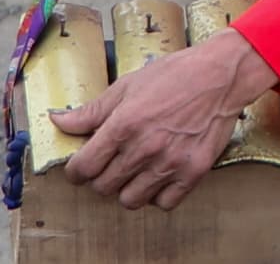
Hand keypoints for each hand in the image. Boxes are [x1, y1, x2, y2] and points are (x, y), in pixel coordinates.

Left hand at [53, 26, 274, 208]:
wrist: (220, 76)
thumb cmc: (173, 75)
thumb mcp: (126, 85)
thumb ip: (91, 110)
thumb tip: (59, 120)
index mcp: (123, 125)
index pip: (84, 168)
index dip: (76, 171)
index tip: (80, 167)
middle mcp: (144, 149)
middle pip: (104, 187)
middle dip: (100, 178)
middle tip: (110, 164)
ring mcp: (169, 164)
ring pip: (131, 201)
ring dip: (127, 189)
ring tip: (134, 172)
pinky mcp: (193, 173)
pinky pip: (164, 204)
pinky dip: (158, 195)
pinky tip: (159, 176)